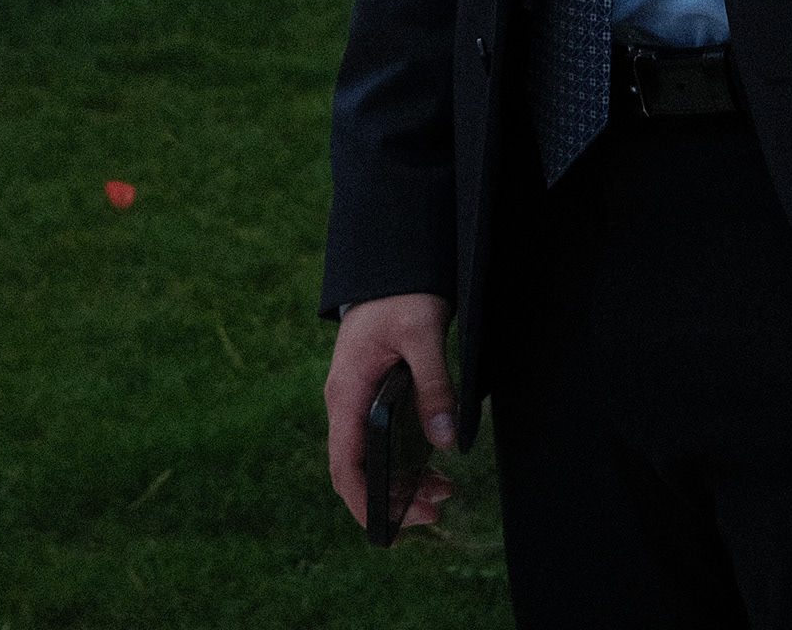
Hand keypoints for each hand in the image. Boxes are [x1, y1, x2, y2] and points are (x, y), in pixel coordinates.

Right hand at [324, 294, 455, 532]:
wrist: (389, 265)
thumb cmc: (400, 293)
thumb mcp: (422, 333)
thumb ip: (433, 384)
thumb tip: (446, 440)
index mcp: (346, 393)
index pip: (345, 464)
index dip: (364, 501)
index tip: (393, 527)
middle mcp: (344, 402)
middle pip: (356, 469)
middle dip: (390, 499)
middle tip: (434, 514)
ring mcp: (355, 399)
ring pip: (370, 457)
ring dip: (402, 483)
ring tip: (443, 495)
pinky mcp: (370, 395)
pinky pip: (379, 440)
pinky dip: (404, 460)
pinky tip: (433, 467)